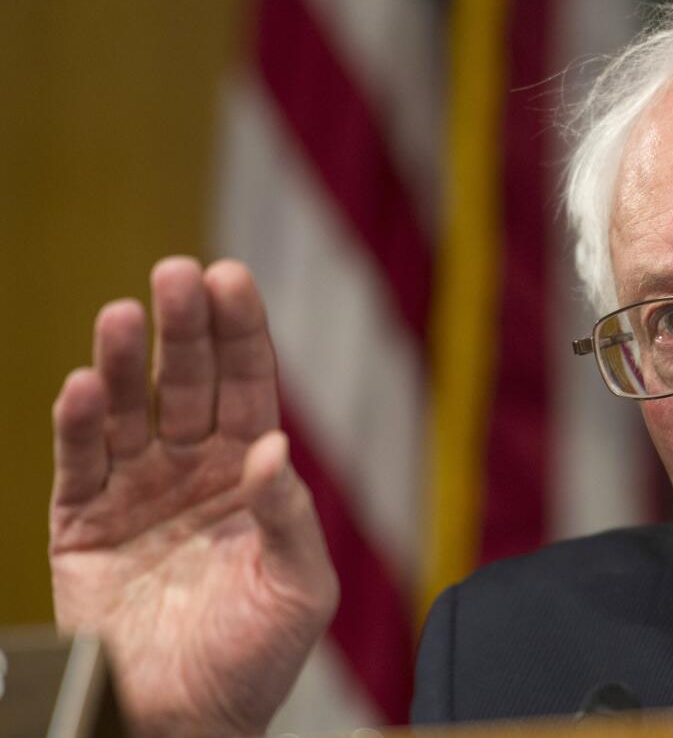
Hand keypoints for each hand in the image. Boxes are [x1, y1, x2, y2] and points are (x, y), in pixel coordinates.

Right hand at [50, 257, 337, 736]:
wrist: (186, 719)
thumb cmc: (255, 654)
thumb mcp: (299, 588)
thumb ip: (289, 517)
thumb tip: (275, 446)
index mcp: (250, 471)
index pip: (248, 386)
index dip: (241, 332)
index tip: (232, 277)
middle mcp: (193, 467)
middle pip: (189, 381)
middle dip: (186, 328)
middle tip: (178, 274)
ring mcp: (136, 490)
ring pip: (129, 409)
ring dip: (126, 362)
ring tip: (123, 316)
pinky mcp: (82, 523)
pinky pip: (78, 463)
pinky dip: (77, 425)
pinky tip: (83, 387)